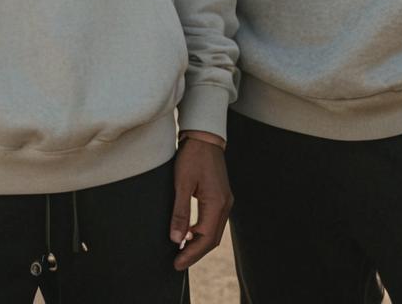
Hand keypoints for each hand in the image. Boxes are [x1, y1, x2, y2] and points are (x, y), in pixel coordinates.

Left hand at [169, 139, 233, 270]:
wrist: (204, 136)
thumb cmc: (193, 156)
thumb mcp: (181, 183)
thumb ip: (180, 213)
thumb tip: (176, 239)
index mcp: (217, 203)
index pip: (205, 239)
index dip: (191, 254)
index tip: (176, 264)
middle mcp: (225, 204)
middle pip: (212, 239)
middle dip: (195, 253)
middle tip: (177, 263)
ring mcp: (225, 200)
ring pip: (214, 231)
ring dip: (199, 244)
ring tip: (181, 251)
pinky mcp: (221, 196)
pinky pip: (214, 221)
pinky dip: (202, 232)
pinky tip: (189, 234)